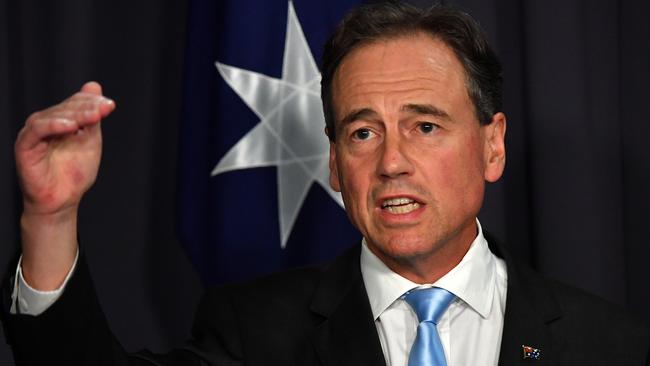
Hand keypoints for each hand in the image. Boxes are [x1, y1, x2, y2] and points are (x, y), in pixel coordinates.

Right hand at [15, 82, 114, 289]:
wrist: (62, 200)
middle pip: (66, 108)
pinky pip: (37, 131)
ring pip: (52, 116)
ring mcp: (33, 134)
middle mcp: (45, 123)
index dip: (92, 102)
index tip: (110, 106)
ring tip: (93, 117)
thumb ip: (92, 116)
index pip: (75, 103)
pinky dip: (54, 125)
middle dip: (87, 107)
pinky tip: (70, 126)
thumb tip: (94, 86)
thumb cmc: (74, 173)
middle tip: (104, 109)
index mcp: (61, 120)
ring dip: (75, 114)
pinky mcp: (25, 146)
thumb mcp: (89, 141)